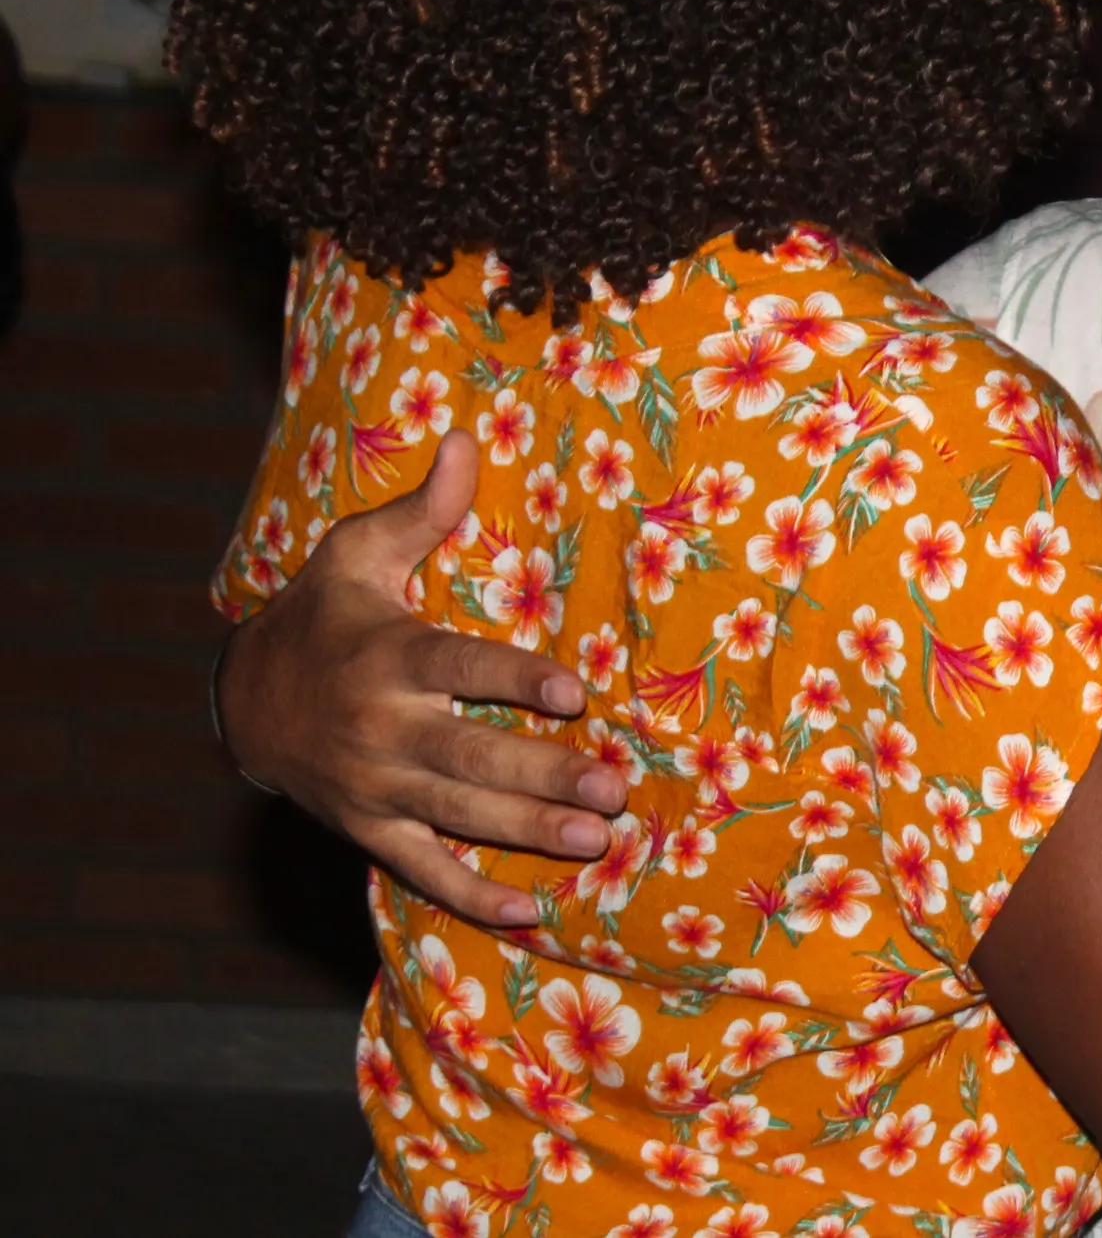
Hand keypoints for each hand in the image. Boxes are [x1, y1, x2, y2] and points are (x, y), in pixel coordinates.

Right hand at [217, 432, 622, 924]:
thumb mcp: (357, 553)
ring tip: (596, 840)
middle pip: (472, 756)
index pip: (462, 669)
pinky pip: (421, 870)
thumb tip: (464, 436)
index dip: (515, 682)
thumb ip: (421, 508)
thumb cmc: (323, 616)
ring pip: (459, 816)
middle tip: (612, 788)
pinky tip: (528, 912)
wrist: (242, 699)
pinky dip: (470, 895)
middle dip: (544, 774)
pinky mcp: (368, 829)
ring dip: (528, 832)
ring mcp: (375, 787)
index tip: (573, 691)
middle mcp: (383, 729)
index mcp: (390, 657)